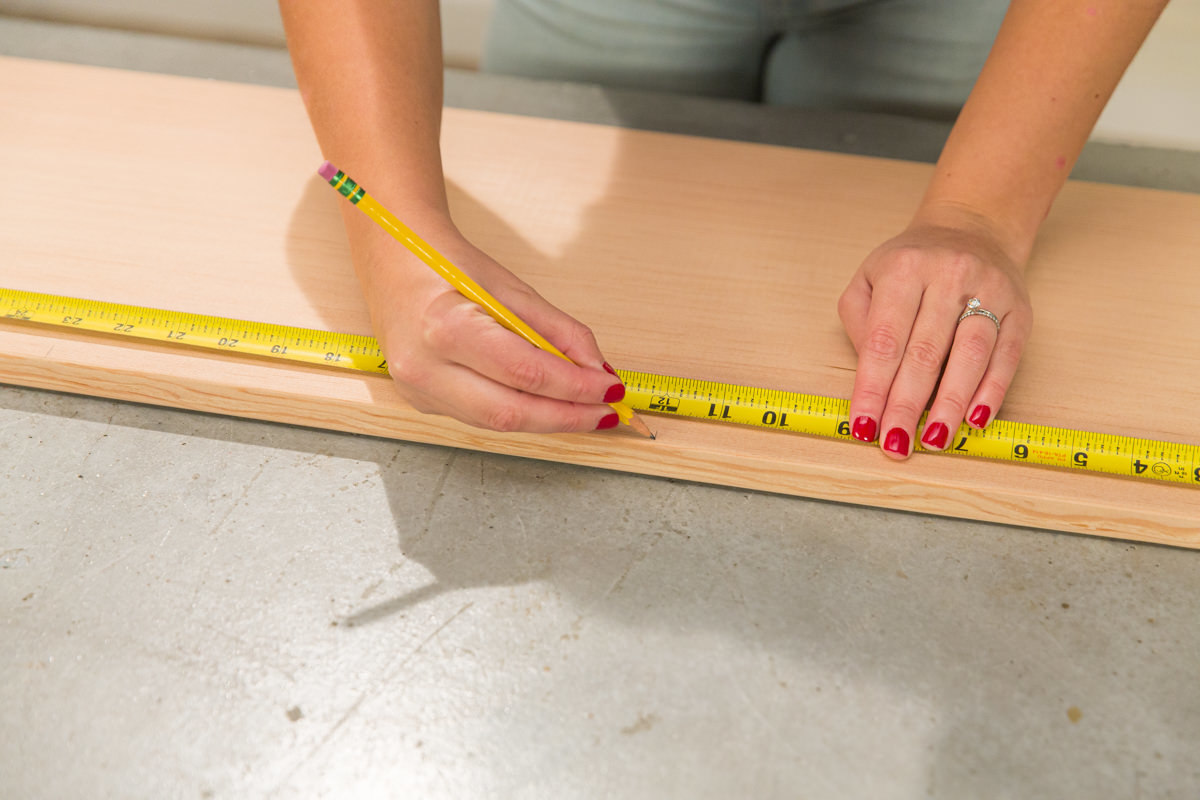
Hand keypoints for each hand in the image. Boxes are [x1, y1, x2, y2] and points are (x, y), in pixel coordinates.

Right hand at [350, 214, 626, 433]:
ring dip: (547, 420)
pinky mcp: (419, 401)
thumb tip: (598, 371)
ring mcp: (416, 390)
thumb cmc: (447, 265)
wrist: (391, 258)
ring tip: (586, 411)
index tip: (610, 389)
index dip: (575, 387)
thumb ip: (559, 332)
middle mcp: (424, 367)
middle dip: (567, 417)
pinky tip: (546, 404)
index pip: (525, 373)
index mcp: (446, 328)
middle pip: (511, 412)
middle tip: (607, 414)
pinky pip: (480, 417)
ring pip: (497, 423)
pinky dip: (519, 412)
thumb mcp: (512, 289)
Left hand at [837, 214, 1032, 458]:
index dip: (872, 388)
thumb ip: (860, 325)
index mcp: (904, 270)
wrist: (972, 229)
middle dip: (906, 405)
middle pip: (924, 353)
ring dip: (950, 405)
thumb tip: (871, 382)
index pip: (884, 341)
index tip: (864, 426)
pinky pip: (1006, 357)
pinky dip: (991, 392)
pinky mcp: (1020, 310)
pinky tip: (974, 420)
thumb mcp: (868, 280)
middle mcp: (948, 276)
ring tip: (935, 440)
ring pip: (969, 356)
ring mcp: (989, 291)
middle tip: (896, 445)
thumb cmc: (912, 266)